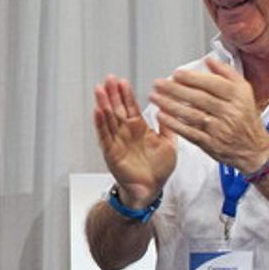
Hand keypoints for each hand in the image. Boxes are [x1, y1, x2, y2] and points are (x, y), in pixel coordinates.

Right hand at [93, 75, 175, 205]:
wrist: (150, 190)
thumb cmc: (158, 170)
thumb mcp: (169, 144)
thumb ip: (168, 127)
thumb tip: (171, 110)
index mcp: (140, 129)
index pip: (131, 107)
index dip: (126, 94)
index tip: (122, 81)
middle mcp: (127, 133)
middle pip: (117, 109)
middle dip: (113, 94)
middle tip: (108, 79)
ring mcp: (118, 142)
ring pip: (109, 119)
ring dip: (104, 104)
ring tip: (99, 90)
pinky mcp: (111, 153)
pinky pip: (104, 136)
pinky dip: (100, 124)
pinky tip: (97, 112)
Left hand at [149, 58, 268, 174]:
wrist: (254, 149)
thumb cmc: (247, 119)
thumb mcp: (245, 91)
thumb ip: (227, 73)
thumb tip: (209, 60)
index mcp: (238, 96)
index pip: (213, 84)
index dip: (193, 78)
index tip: (177, 73)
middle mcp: (229, 112)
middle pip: (199, 98)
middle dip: (175, 90)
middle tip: (159, 83)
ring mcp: (219, 129)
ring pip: (191, 115)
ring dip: (170, 105)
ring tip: (155, 97)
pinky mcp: (210, 143)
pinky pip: (189, 132)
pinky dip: (174, 124)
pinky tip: (162, 116)